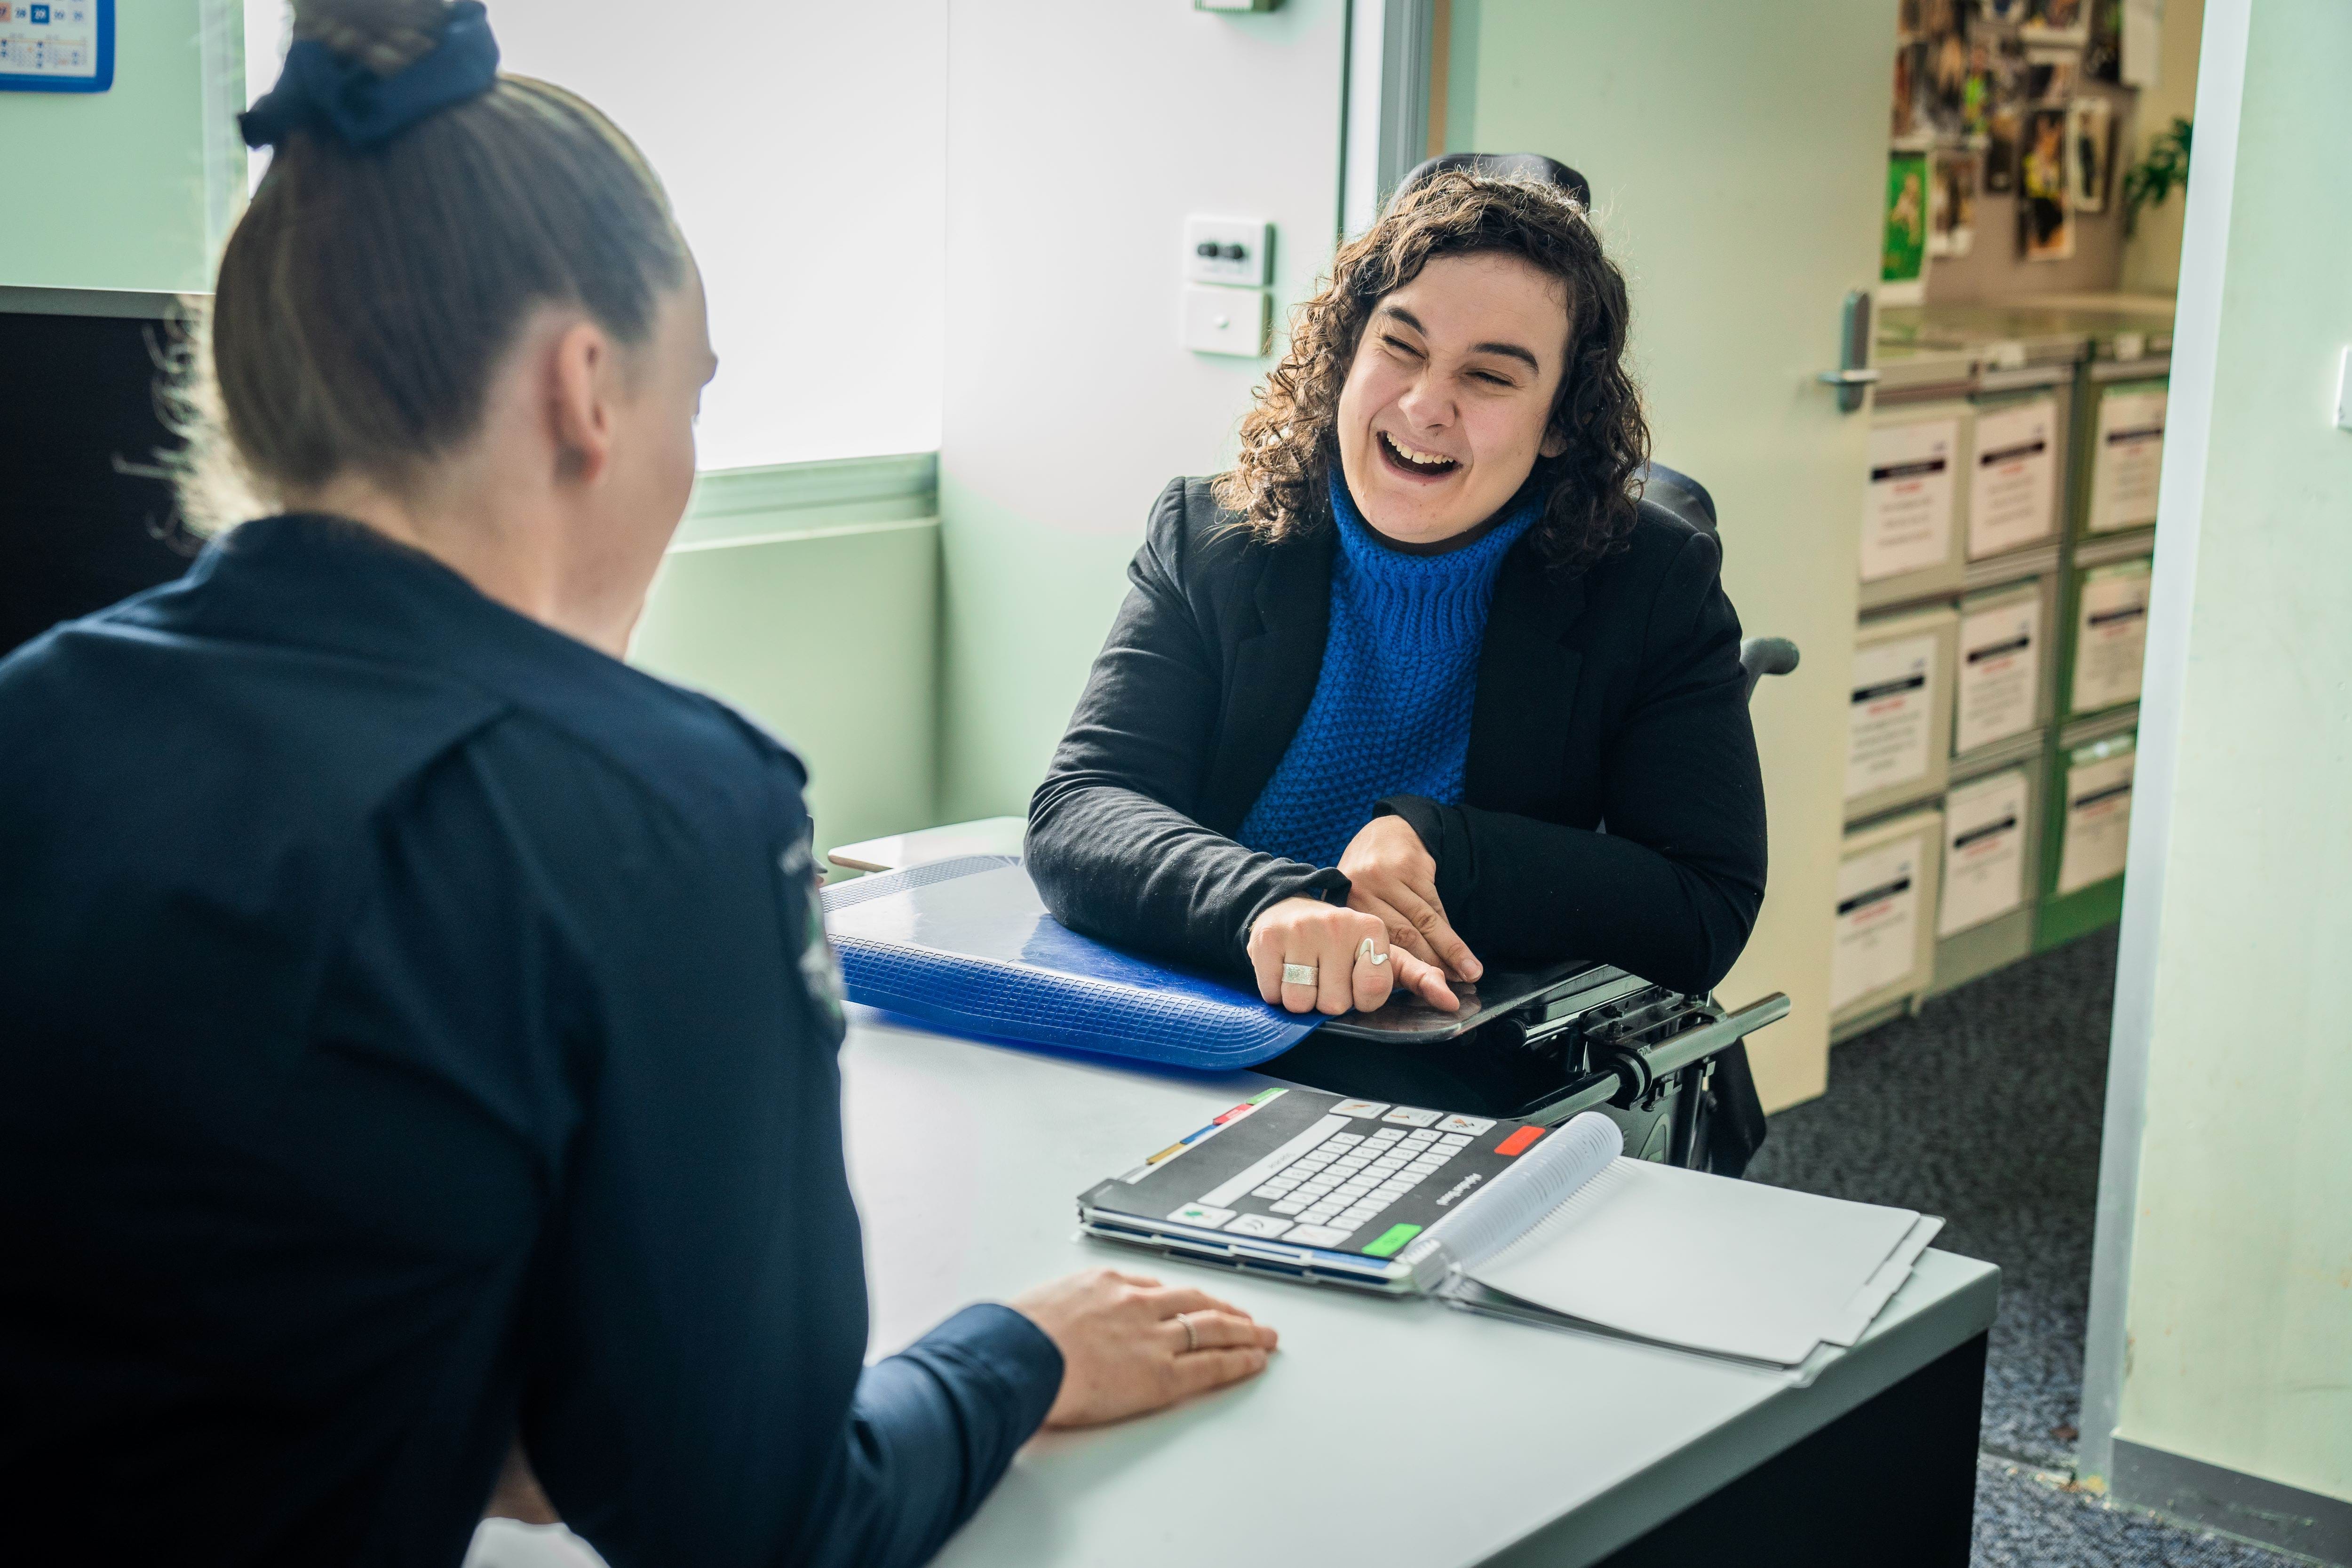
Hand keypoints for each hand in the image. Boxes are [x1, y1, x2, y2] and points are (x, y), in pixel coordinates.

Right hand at [1010, 1268, 1277, 1427]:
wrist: (1017, 1357)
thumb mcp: (1032, 1310)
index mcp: (1101, 1283)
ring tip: (1263, 1336)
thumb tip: (1041, 1330)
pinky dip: (1238, 1359)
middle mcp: (1134, 1303)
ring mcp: (1151, 1336)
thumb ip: (1052, 1315)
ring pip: (1210, 1326)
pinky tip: (1255, 1359)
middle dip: (1221, 1306)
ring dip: (1242, 1330)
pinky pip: (1210, 1363)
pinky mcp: (1161, 1373)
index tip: (1191, 1302)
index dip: (1179, 1297)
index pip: (1153, 1286)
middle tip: (1242, 1315)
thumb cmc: (1012, 1340)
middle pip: (1192, 1300)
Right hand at [1246, 896, 1457, 1014]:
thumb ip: (1415, 974)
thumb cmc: (1339, 942)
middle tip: (1326, 976)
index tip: (1355, 981)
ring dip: (1301, 998)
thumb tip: (1451, 1000)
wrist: (1285, 910)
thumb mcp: (1379, 952)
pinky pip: (1273, 994)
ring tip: (1304, 973)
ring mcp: (1300, 930)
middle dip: (1329, 999)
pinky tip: (1283, 969)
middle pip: (1335, 1004)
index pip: (1373, 993)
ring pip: (1301, 1003)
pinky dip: (1275, 991)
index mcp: (1371, 927)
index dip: (1361, 998)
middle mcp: (1337, 924)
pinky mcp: (1266, 939)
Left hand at [1338, 816, 1482, 981]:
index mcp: (1345, 906)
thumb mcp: (1359, 903)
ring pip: (1424, 922)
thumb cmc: (1370, 878)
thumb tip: (1390, 982)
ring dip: (1450, 952)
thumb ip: (1368, 936)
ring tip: (1469, 974)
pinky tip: (1462, 951)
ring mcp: (1388, 876)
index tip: (1420, 991)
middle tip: (1451, 990)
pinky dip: (1450, 931)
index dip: (1400, 972)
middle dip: (1430, 965)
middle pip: (1402, 935)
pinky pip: (1436, 905)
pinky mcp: (1412, 867)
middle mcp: (1363, 889)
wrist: (1386, 831)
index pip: (1374, 944)